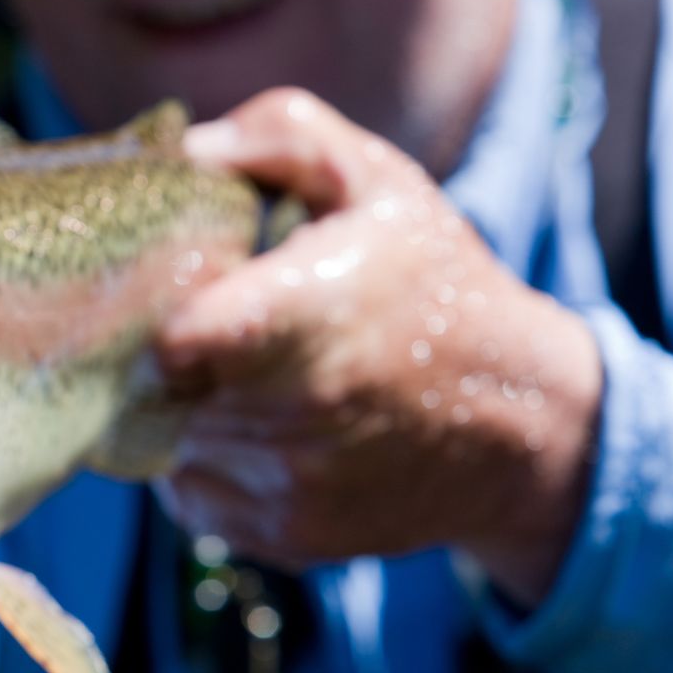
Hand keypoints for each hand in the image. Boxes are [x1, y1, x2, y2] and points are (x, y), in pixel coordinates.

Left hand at [158, 89, 601, 606]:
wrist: (521, 423)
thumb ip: (279, 135)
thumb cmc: (435, 283)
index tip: (172, 295)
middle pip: (152, 387)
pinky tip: (252, 426)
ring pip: (164, 442)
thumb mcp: (378, 180)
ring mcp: (285, 483)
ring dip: (181, 408)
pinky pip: (188, 495)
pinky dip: (202, 462)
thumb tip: (184, 151)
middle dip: (162, 356)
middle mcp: (291, 411)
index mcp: (303, 315)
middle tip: (200, 328)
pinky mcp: (282, 537)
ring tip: (239, 375)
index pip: (172, 340)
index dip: (152, 316)